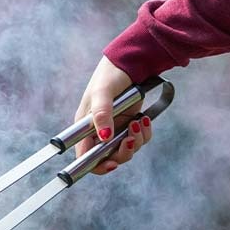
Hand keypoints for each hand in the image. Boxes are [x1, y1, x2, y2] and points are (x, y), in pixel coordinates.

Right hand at [73, 57, 151, 174]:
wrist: (130, 63)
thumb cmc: (109, 76)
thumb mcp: (102, 93)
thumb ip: (101, 114)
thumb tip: (104, 137)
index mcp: (85, 127)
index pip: (85, 156)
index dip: (96, 166)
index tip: (111, 165)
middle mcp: (99, 131)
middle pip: (108, 158)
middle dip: (122, 153)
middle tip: (130, 140)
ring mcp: (115, 129)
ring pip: (125, 150)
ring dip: (136, 141)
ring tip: (139, 122)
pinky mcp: (129, 124)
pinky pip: (138, 139)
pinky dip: (144, 134)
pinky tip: (144, 119)